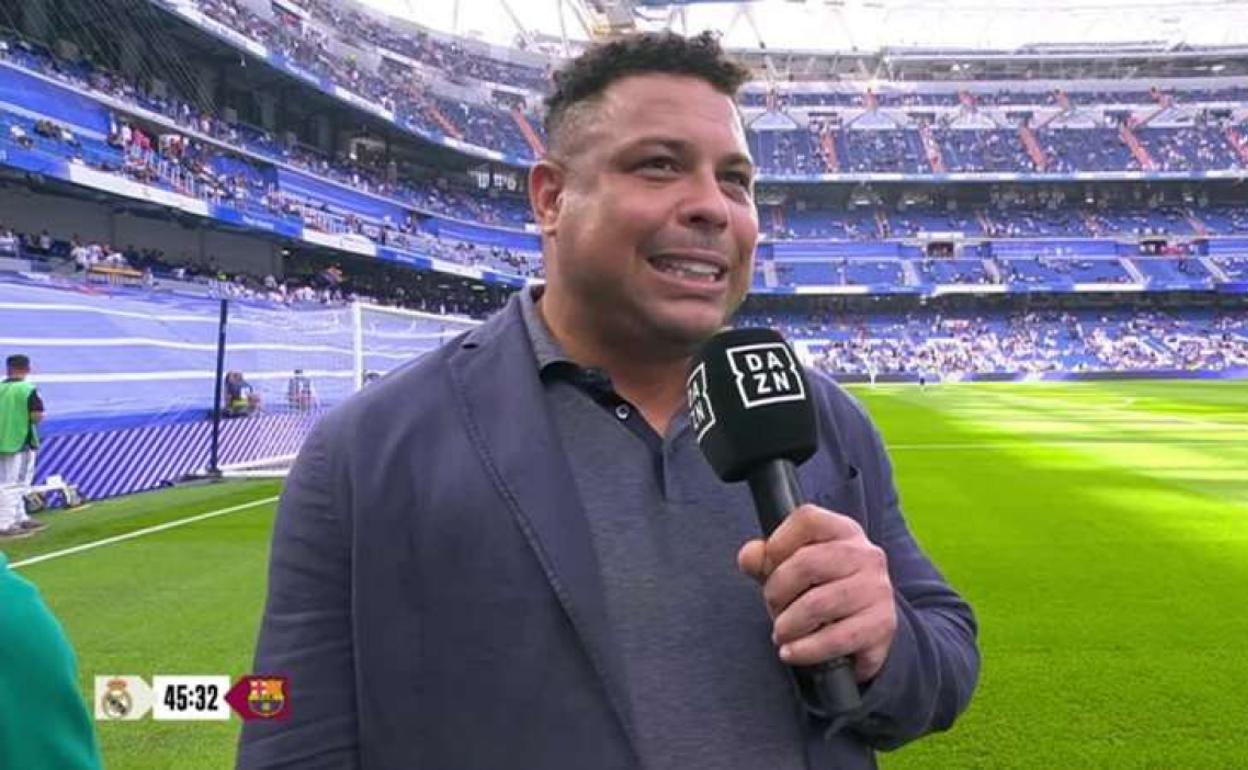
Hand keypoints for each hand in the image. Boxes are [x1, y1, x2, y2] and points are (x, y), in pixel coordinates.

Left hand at [738, 504, 896, 681]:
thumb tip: (750, 556)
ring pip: (818, 604)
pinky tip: (791, 652)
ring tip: (781, 634)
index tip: (768, 568)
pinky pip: (836, 638)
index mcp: (843, 530)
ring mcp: (878, 589)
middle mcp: (866, 555)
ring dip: (788, 624)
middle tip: (773, 609)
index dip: (777, 543)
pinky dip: (806, 649)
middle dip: (777, 592)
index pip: (807, 520)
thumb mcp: (789, 568)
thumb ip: (763, 559)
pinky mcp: (882, 625)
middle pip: (806, 563)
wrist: (863, 631)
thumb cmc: (818, 590)